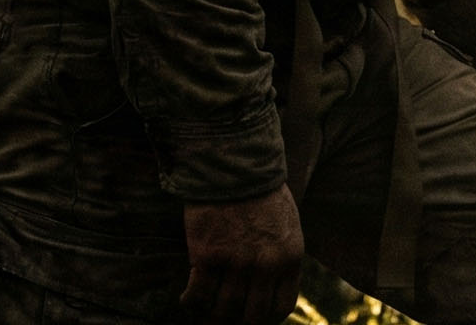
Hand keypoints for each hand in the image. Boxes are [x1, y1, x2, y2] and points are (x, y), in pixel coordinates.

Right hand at [181, 186, 302, 324]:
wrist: (234, 165)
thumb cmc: (261, 193)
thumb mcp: (287, 226)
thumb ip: (281, 257)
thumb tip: (271, 286)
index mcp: (288, 258)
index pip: (281, 307)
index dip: (265, 319)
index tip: (253, 318)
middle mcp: (265, 265)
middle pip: (252, 315)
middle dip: (239, 322)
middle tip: (226, 318)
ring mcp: (235, 261)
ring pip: (224, 310)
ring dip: (213, 315)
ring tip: (205, 312)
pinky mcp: (207, 254)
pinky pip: (198, 295)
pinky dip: (191, 303)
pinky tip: (186, 300)